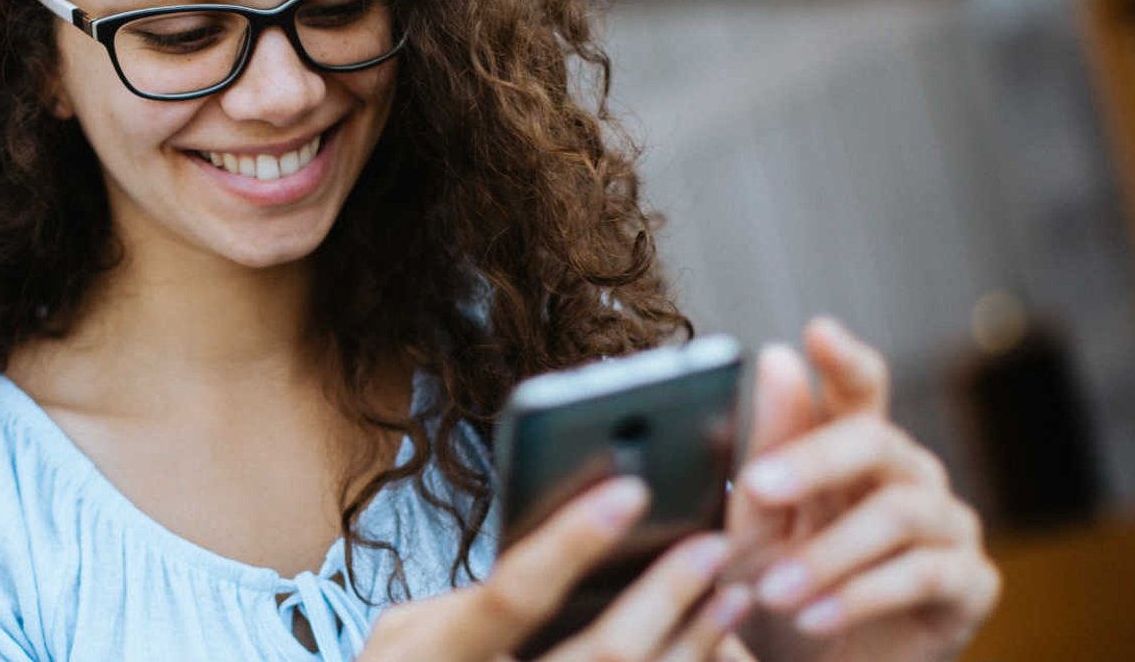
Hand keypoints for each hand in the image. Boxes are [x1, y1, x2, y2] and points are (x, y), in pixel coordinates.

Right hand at [360, 476, 754, 661]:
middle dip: (664, 596)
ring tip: (732, 591)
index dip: (572, 543)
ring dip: (695, 643)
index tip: (631, 491)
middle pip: (599, 657)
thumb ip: (463, 602)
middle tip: (712, 544)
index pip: (512, 595)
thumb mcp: (402, 639)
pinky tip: (713, 646)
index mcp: (431, 659)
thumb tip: (558, 557)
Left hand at [726, 318, 999, 661]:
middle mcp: (912, 476)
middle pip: (877, 440)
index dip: (845, 358)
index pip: (861, 388)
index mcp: (857, 452)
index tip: (817, 333)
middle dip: (813, 459)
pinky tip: (815, 617)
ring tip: (772, 591)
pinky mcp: (972, 584)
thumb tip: (780, 359)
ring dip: (826, 553)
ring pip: (898, 513)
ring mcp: (949, 527)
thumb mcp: (755, 529)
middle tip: (758, 486)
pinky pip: (926, 574)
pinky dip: (861, 595)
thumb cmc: (782, 594)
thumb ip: (767, 453)